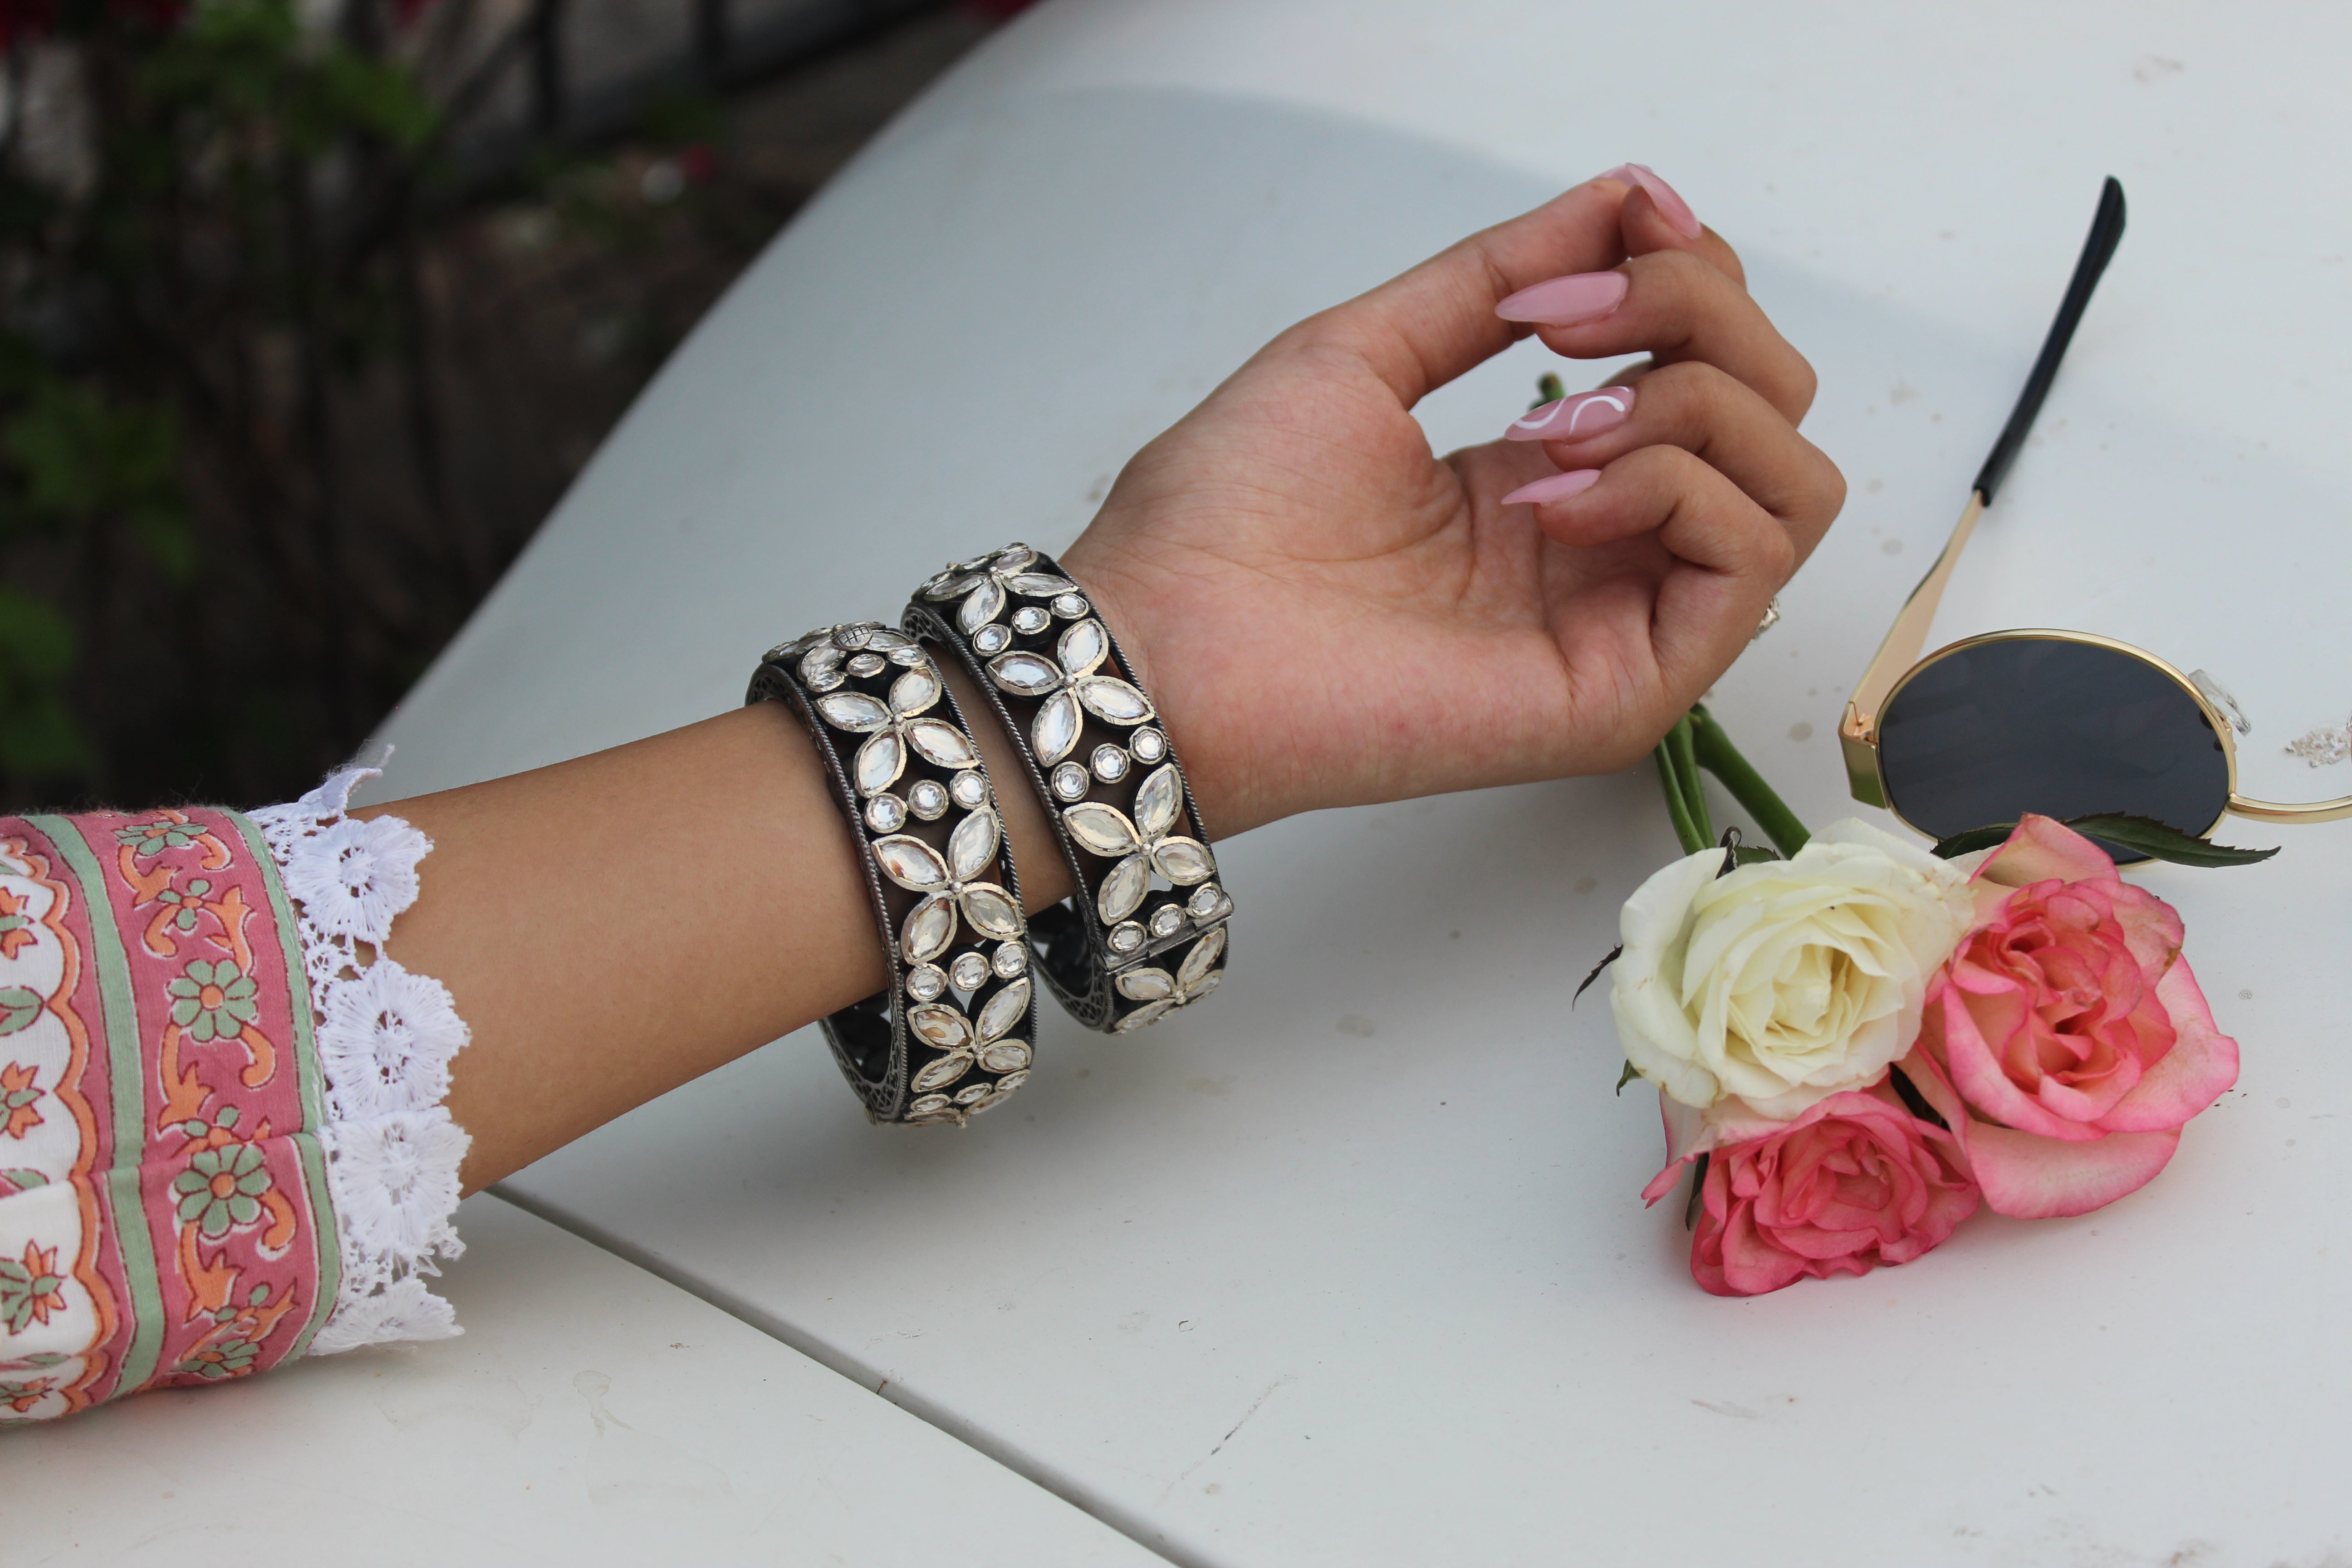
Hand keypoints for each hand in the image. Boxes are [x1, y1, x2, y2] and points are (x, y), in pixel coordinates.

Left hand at [1063, 169, 1844, 836]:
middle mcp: (1605, 552)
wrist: (1166, 636)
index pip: (1711, 360)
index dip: (1683, 272)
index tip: (1598, 237)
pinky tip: (1554, 496)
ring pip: (1791, 480)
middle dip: (1697, 317)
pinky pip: (1752, 557)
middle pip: (1771, 405)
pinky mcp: (1629, 689)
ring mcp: (1625, 624)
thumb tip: (1631, 193)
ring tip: (1552, 428)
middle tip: (1561, 321)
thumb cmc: (1229, 513)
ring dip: (1693, 406)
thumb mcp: (1374, 344)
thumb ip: (1504, 271)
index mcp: (1553, 480)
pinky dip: (1674, 487)